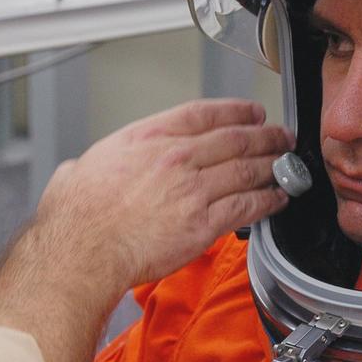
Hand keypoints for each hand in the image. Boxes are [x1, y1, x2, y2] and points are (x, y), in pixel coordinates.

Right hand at [33, 98, 293, 289]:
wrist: (82, 251)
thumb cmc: (76, 218)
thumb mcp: (79, 169)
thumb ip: (93, 165)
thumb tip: (79, 170)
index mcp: (148, 137)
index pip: (205, 113)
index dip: (236, 110)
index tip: (252, 112)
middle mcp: (176, 157)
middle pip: (235, 138)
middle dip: (265, 136)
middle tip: (281, 136)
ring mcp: (193, 189)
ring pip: (247, 169)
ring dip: (273, 166)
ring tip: (286, 166)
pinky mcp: (204, 222)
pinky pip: (247, 206)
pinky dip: (268, 200)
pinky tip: (277, 199)